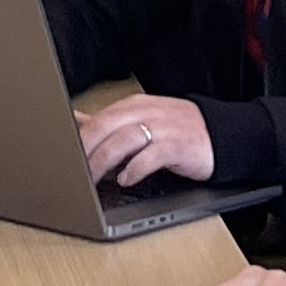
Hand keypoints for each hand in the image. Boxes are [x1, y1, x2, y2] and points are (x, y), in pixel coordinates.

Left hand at [77, 92, 213, 184]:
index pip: (98, 118)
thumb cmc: (177, 131)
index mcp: (134, 106)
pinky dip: (135, 168)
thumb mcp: (141, 120)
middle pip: (106, 126)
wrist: (223, 135)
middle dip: (85, 149)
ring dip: (104, 159)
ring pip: (124, 139)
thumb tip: (75, 121)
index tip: (63, 155)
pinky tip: (126, 179)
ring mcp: (164, 128)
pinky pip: (152, 155)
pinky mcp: (179, 146)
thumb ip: (110, 122)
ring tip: (93, 178)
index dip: (78, 137)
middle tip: (72, 171)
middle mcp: (147, 113)